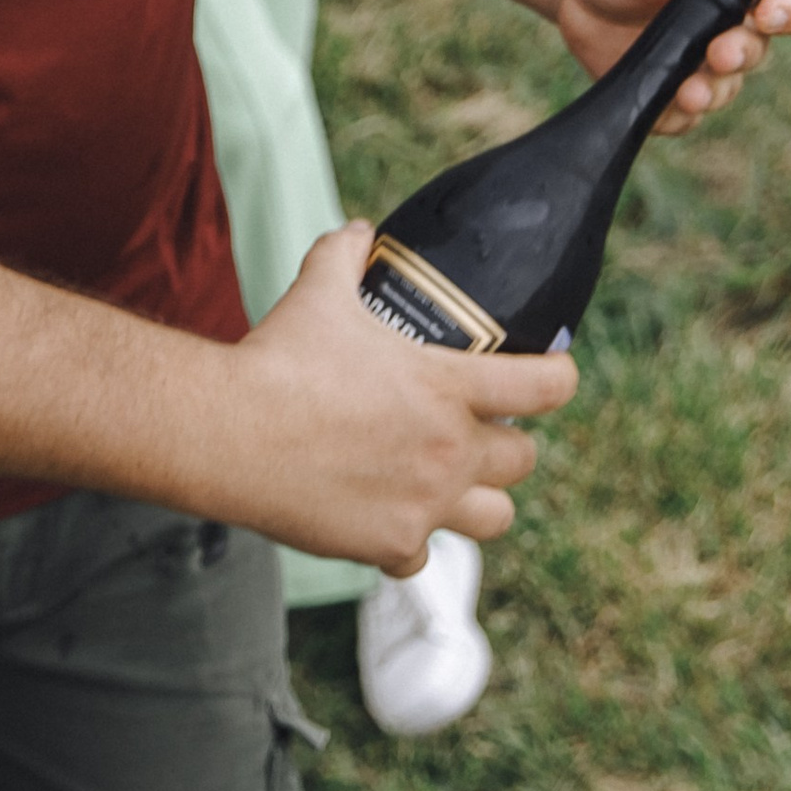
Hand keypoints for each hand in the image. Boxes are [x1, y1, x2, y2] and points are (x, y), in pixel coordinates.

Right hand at [219, 225, 575, 574]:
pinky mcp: (390, 545)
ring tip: (451, 484)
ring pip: (496, 518)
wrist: (231, 433)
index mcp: (448, 387)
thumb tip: (359, 234)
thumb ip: (346, 255)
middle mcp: (449, 451)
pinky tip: (383, 518)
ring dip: (480, 500)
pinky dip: (408, 541)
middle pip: (524, 460)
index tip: (555, 375)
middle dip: (508, 443)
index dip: (560, 377)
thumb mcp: (319, 289)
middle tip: (477, 430)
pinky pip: (422, 557)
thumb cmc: (279, 358)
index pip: (543, 387)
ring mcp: (425, 504)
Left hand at [556, 0, 790, 134]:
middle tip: (719, 55)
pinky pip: (681, 117)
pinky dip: (674, 117)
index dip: (787, 9)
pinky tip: (661, 112)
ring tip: (689, 94)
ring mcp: (698, 64)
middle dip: (741, 54)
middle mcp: (726, 27)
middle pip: (755, 49)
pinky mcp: (667, 92)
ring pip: (722, 88)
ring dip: (711, 93)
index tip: (767, 16)